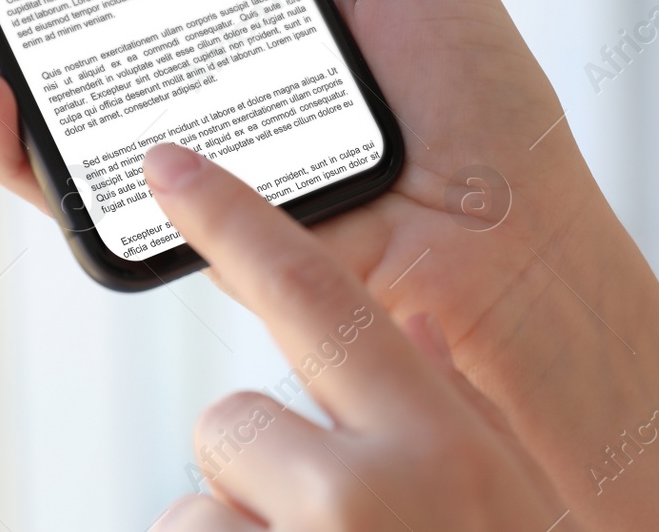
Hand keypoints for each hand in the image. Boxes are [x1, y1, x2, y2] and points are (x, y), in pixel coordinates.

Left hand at [141, 142, 569, 530]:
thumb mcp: (492, 504)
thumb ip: (427, 432)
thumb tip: (370, 358)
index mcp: (446, 441)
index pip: (320, 294)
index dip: (235, 217)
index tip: (166, 163)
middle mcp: (375, 486)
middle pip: (230, 421)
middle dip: (255, 479)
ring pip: (196, 514)